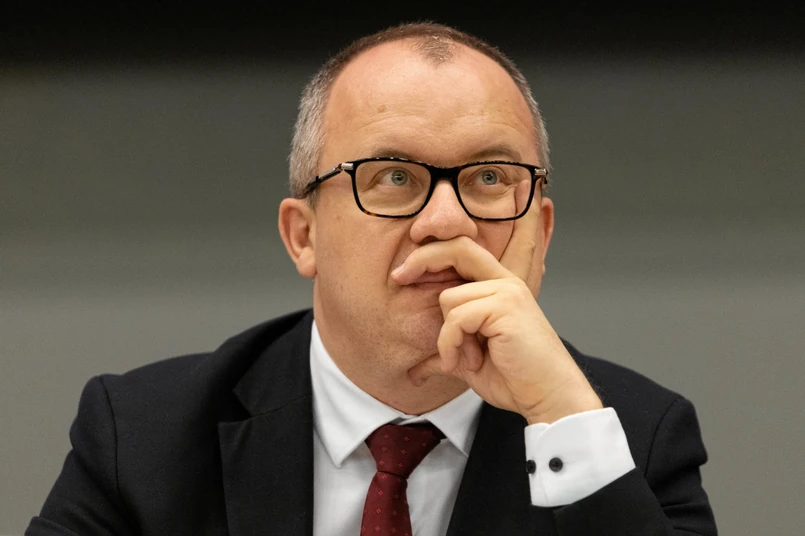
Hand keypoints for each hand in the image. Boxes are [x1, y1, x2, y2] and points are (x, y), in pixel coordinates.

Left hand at [391, 205, 601, 423]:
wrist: (548, 396)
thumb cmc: (516, 379)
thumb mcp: (470, 361)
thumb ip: (446, 353)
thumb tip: (415, 371)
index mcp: (498, 288)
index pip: (462, 251)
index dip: (431, 255)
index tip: (403, 273)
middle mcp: (505, 283)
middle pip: (457, 249)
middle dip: (422, 259)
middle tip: (398, 278)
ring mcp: (506, 293)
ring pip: (449, 298)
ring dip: (448, 336)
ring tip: (468, 358)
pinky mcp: (505, 307)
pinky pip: (456, 318)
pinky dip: (452, 344)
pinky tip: (469, 362)